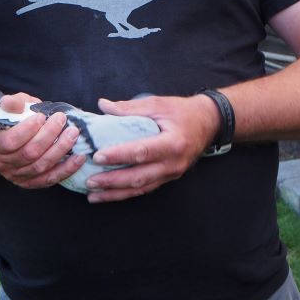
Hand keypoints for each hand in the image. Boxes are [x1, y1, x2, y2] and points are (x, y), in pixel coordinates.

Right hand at [0, 92, 84, 188]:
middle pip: (28, 153)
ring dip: (60, 150)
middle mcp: (2, 163)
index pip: (9, 141)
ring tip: (73, 134)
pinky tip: (78, 158)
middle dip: (48, 136)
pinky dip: (66, 169)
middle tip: (62, 119)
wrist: (8, 139)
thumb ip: (13, 104)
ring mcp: (16, 175)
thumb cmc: (12, 120)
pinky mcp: (30, 183)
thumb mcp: (12, 107)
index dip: (27, 129)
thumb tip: (10, 103)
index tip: (41, 116)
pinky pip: (49, 179)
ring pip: (40, 167)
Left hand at [83, 94, 220, 202]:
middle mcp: (173, 163)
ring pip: (141, 188)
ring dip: (116, 194)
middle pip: (139, 177)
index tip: (98, 156)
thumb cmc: (183, 112)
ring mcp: (172, 174)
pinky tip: (110, 195)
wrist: (209, 123)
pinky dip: (126, 193)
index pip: (141, 151)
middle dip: (112, 181)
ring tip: (94, 195)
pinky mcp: (169, 178)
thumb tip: (102, 105)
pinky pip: (146, 189)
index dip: (119, 156)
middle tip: (90, 181)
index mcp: (172, 143)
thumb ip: (130, 108)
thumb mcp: (158, 104)